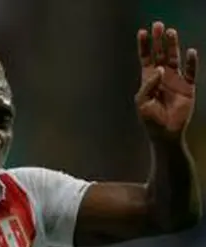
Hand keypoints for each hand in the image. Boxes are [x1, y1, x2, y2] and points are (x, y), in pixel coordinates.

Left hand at [135, 21, 197, 140]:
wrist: (165, 132)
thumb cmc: (150, 118)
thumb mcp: (143, 101)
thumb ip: (148, 85)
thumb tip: (159, 69)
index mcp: (148, 78)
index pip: (146, 57)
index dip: (144, 45)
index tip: (142, 32)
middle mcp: (162, 76)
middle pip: (161, 53)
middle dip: (159, 40)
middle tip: (158, 25)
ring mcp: (176, 80)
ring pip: (175, 58)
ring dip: (173, 45)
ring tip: (171, 32)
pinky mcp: (188, 87)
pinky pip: (191, 72)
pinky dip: (191, 62)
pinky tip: (190, 52)